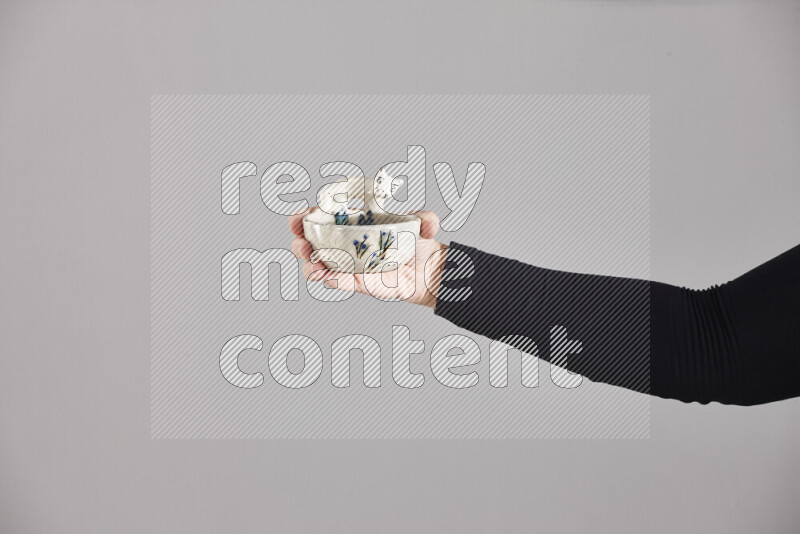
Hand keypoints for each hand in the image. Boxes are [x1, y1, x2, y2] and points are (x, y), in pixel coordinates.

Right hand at [289, 208, 447, 307]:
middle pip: (312, 242)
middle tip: (302, 244)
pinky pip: (339, 282)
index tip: (299, 217)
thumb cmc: (418, 243)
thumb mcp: (422, 225)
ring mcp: (349, 264)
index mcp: (353, 222)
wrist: (428, 271)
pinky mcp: (357, 283)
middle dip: (300, 242)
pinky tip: (329, 277)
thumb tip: (429, 223)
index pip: (322, 217)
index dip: (305, 216)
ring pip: (319, 266)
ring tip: (314, 265)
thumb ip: (426, 219)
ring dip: (310, 265)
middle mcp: (346, 243)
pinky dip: (331, 280)